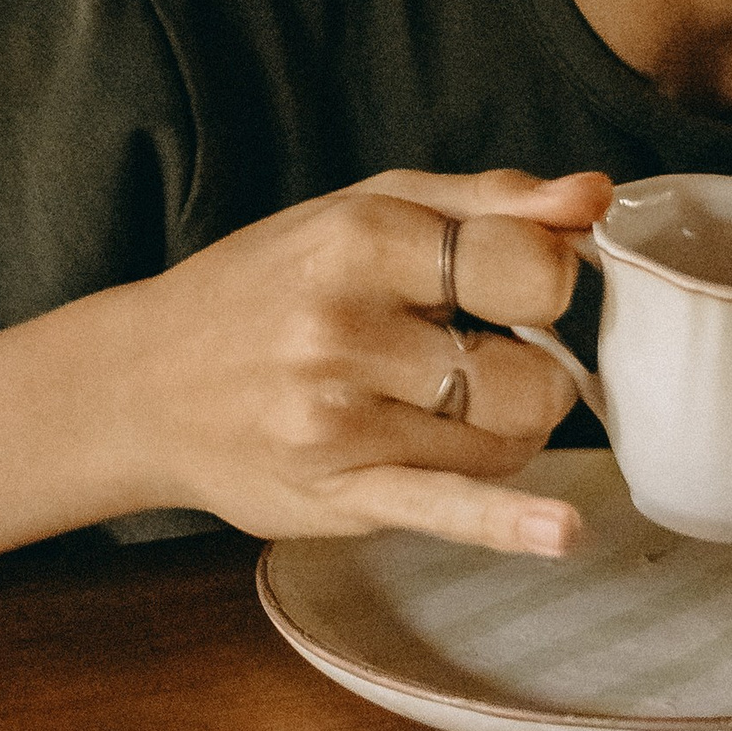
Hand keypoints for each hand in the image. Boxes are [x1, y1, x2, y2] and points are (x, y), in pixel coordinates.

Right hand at [120, 168, 613, 553]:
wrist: (139, 383)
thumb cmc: (266, 286)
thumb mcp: (365, 210)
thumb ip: (487, 201)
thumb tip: (592, 197)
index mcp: (363, 240)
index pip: (530, 269)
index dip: (548, 284)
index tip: (520, 291)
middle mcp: (347, 329)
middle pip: (530, 374)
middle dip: (532, 373)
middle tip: (481, 360)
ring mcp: (339, 418)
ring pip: (504, 442)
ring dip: (503, 433)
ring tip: (445, 407)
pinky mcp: (335, 492)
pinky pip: (444, 507)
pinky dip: (508, 522)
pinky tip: (559, 533)